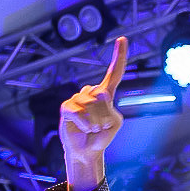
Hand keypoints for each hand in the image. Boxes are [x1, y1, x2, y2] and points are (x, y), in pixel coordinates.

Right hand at [59, 36, 127, 190]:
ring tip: (92, 129)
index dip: (119, 57)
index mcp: (105, 94)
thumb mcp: (114, 123)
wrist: (87, 151)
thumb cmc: (101, 136)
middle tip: (100, 127)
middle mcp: (90, 92)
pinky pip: (78, 112)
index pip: (114, 73)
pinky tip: (85, 128)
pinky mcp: (67, 107)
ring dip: (95, 122)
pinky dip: (85, 124)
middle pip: (102, 96)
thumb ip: (111, 108)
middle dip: (104, 116)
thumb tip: (99, 94)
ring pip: (91, 106)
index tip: (122, 39)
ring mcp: (77, 99)